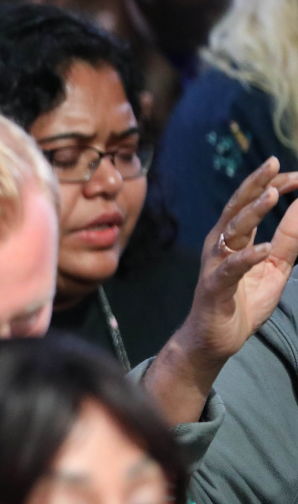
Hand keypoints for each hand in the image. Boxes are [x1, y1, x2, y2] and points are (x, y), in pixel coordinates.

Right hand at [147, 158, 297, 423]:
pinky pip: (231, 268)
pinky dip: (247, 257)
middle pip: (236, 207)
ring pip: (232, 231)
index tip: (295, 174)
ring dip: (253, 212)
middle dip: (256, 185)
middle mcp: (220, 245)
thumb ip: (288, 238)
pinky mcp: (214, 287)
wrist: (215, 339)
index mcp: (234, 238)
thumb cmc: (242, 301)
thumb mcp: (275, 266)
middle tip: (274, 163)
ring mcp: (215, 264)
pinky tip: (263, 249)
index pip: (251, 203)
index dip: (272, 185)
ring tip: (273, 194)